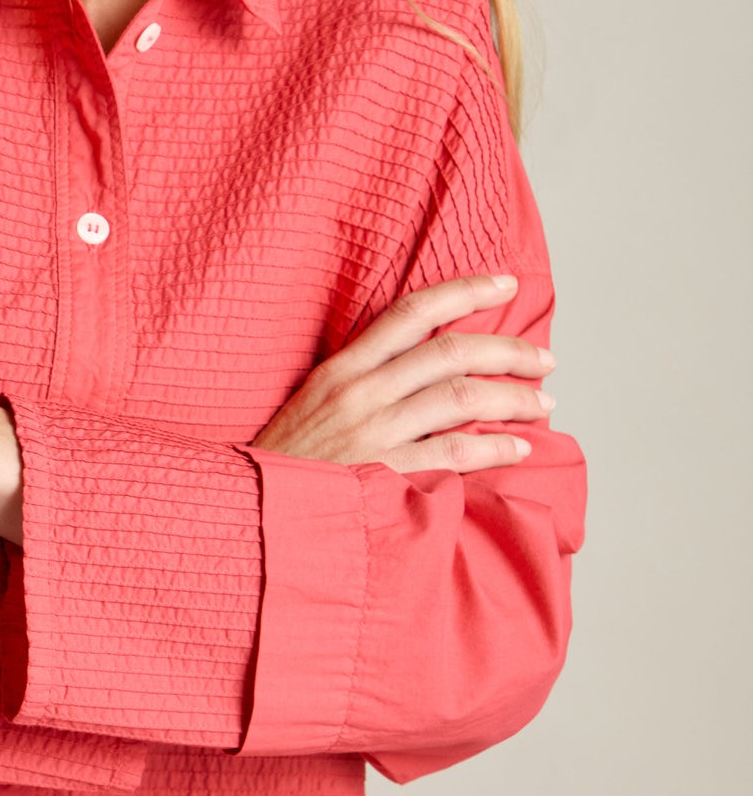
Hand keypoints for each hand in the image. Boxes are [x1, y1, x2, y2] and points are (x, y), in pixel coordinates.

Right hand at [251, 274, 554, 472]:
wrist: (251, 509)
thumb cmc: (287, 461)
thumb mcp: (312, 403)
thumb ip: (361, 379)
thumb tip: (424, 367)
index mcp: (341, 368)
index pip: (411, 313)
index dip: (464, 291)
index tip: (506, 285)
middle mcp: (360, 393)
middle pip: (451, 353)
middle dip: (508, 352)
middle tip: (543, 361)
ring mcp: (373, 433)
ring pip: (461, 398)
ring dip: (513, 398)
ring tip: (542, 403)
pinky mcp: (385, 475)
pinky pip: (455, 453)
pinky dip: (495, 448)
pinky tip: (518, 448)